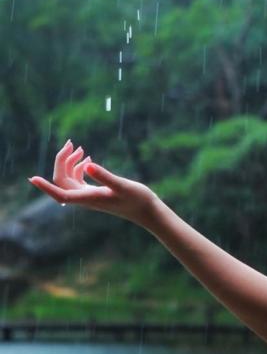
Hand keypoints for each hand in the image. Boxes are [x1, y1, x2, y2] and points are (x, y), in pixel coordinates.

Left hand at [28, 139, 159, 227]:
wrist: (147, 211)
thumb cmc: (137, 199)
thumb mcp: (122, 185)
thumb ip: (105, 176)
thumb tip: (87, 165)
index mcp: (89, 197)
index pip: (61, 194)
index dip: (46, 187)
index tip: (32, 178)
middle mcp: (85, 198)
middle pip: (62, 180)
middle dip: (61, 160)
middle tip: (71, 143)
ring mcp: (89, 196)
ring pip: (69, 179)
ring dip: (69, 162)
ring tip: (79, 148)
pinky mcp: (95, 193)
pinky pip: (78, 180)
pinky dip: (78, 167)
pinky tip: (86, 158)